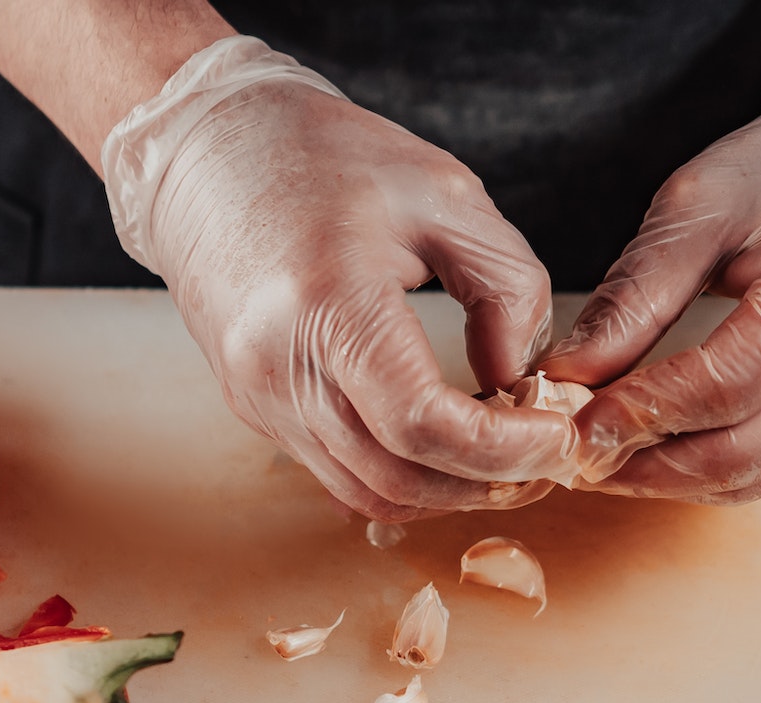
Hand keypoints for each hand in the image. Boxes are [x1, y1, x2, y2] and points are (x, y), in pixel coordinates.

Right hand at [103, 37, 570, 519]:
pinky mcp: (256, 409)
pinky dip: (405, 474)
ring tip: (507, 458)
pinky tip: (447, 443)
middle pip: (400, 477)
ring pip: (370, 492)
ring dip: (448, 491)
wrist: (202, 151)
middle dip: (487, 485)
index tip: (559, 437)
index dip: (502, 451)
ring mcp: (260, 398)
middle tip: (548, 459)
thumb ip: (506, 290)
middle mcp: (279, 367)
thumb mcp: (446, 195)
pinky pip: (341, 472)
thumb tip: (522, 384)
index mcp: (326, 302)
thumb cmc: (323, 156)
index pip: (421, 425)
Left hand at [539, 42, 760, 502]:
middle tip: (579, 459)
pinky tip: (663, 451)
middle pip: (743, 451)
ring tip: (607, 461)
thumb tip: (568, 374)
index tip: (575, 427)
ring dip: (675, 479)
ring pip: (760, 474)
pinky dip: (714, 469)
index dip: (641, 415)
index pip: (723, 388)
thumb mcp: (701, 205)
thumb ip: (635, 295)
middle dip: (649, 467)